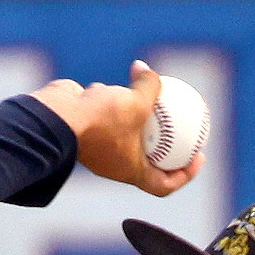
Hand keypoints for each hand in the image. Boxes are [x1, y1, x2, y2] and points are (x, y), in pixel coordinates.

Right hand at [31, 61, 204, 196]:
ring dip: (138, 116)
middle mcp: (116, 163)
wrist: (56, 117)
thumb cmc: (100, 120)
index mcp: (131, 171)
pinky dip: (113, 103)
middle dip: (166, 143)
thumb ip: (149, 86)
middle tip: (182, 123)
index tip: (198, 156)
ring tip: (147, 94)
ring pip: (126, 132)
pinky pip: (106, 117)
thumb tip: (148, 70)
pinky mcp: (88, 129)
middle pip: (148, 158)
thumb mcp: (136, 102)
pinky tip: (114, 86)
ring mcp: (101, 147)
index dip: (185, 175)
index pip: (163, 184)